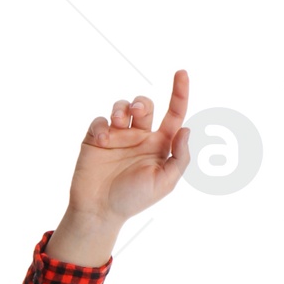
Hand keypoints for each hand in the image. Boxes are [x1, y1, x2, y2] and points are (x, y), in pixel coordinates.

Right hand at [46, 69, 191, 265]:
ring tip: (119, 123)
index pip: (173, 115)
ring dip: (122, 108)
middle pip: (144, 105)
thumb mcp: (164, 182)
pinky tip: (103, 139)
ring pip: (122, 107)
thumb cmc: (134, 199)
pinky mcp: (97, 137)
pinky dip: (103, 125)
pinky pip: (100, 120)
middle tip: (136, 114)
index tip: (182, 73)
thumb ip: (179, 157)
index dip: (179, 94)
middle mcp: (140, 137)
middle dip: (141, 103)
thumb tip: (186, 129)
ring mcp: (118, 136)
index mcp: (160, 145)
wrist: (100, 211)